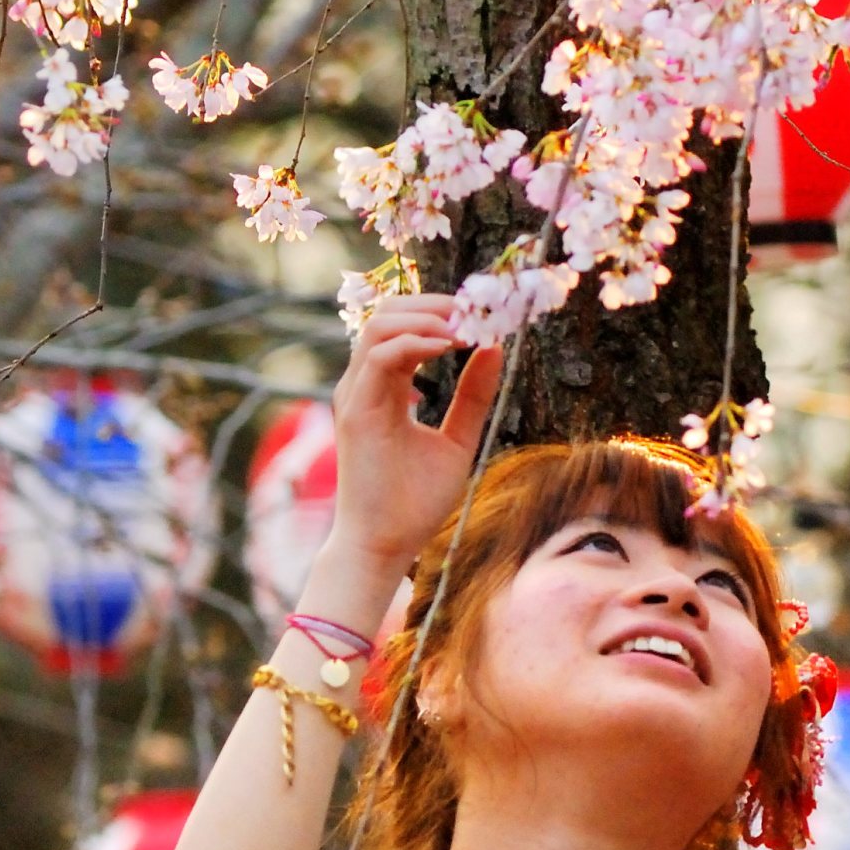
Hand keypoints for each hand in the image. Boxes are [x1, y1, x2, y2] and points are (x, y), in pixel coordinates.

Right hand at [324, 295, 505, 576]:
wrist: (386, 545)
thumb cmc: (414, 502)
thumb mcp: (457, 439)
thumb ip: (473, 396)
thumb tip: (494, 348)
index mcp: (383, 389)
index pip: (403, 328)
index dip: (439, 312)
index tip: (480, 313)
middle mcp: (364, 385)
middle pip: (387, 315)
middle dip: (433, 304)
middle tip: (475, 308)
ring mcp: (356, 396)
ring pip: (379, 327)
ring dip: (425, 317)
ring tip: (464, 325)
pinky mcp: (355, 411)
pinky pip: (380, 357)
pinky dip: (416, 342)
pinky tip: (448, 346)